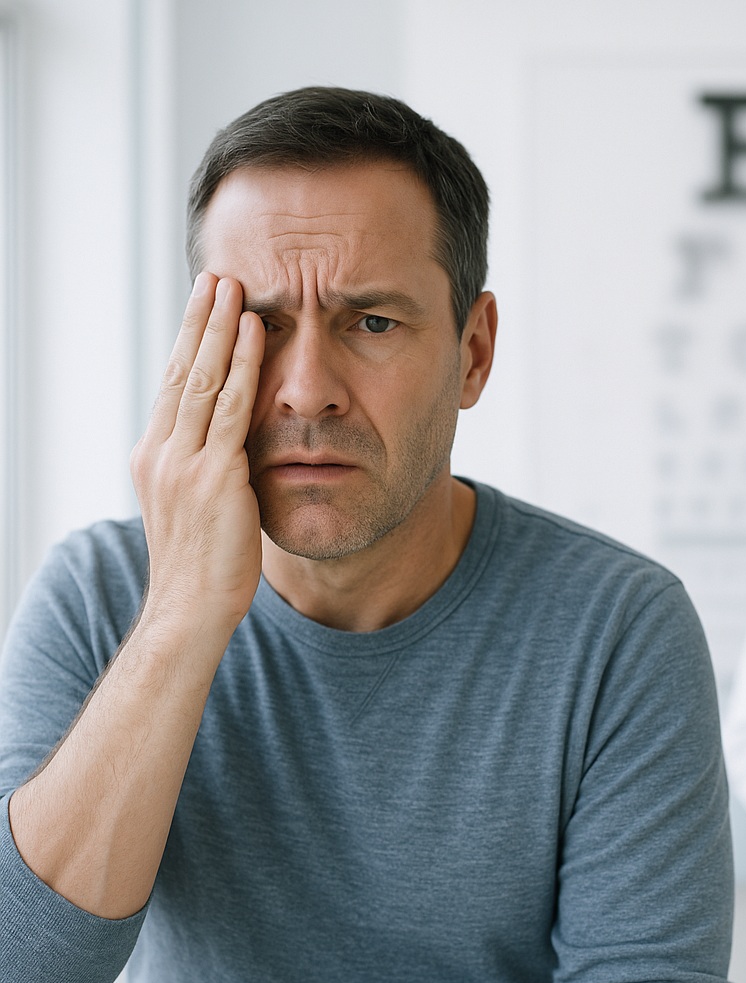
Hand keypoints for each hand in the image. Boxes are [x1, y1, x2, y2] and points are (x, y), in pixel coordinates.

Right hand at [131, 272, 264, 631]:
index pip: (171, 384)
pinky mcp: (214, 476)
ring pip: (200, 377)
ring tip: (233, 286)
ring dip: (218, 328)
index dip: (188, 342)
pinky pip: (230, 407)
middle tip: (214, 276)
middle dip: (198, 320)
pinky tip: (254, 331)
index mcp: (155, 455)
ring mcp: (183, 462)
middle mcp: (161, 451)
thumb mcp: (194, 505)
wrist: (190, 609)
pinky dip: (242, 365)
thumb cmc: (201, 563)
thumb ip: (206, 466)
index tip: (203, 306)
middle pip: (179, 369)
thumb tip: (227, 441)